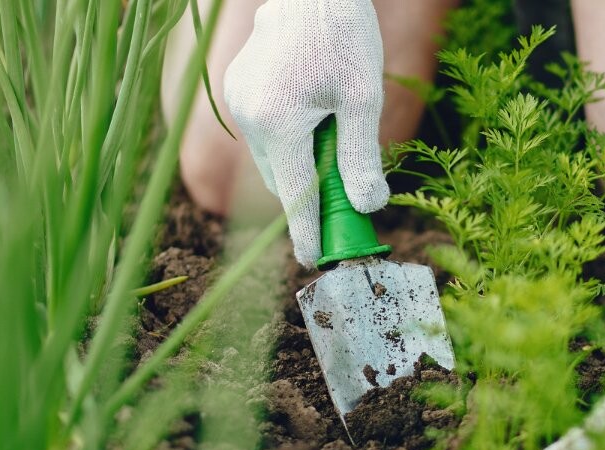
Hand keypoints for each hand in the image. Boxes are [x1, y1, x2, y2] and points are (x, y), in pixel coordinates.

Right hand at [224, 0, 388, 266]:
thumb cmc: (343, 35)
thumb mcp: (362, 97)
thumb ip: (361, 156)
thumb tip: (367, 207)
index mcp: (279, 122)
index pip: (295, 196)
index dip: (307, 232)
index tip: (316, 260)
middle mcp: (249, 117)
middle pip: (282, 179)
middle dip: (310, 194)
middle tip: (345, 200)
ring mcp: (237, 102)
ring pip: (273, 156)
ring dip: (300, 162)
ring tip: (333, 136)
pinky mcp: (237, 88)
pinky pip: (264, 131)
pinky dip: (288, 137)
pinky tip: (312, 112)